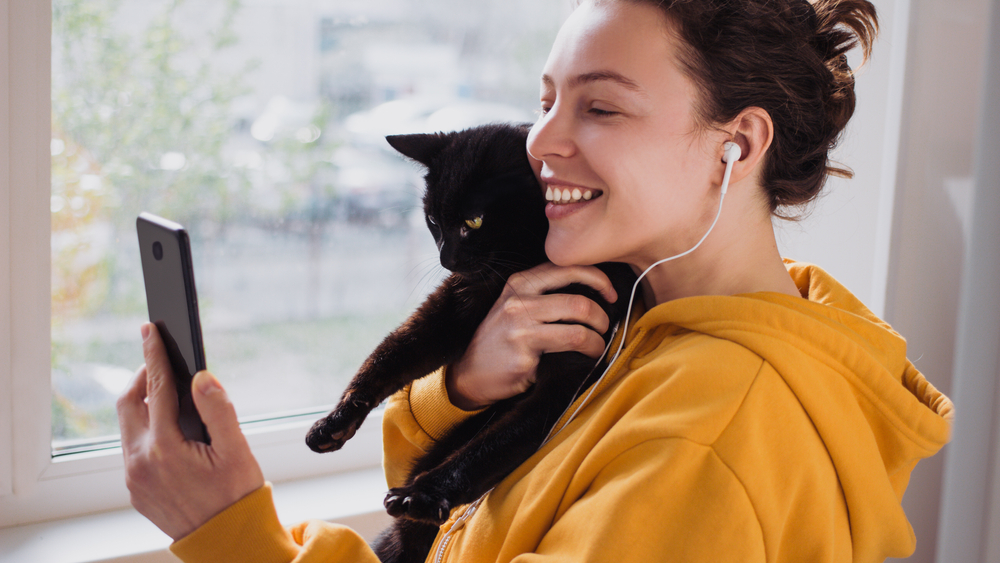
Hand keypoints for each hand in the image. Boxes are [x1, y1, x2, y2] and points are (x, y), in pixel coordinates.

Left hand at [117, 323, 263, 539]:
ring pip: (128, 427)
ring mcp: (134, 479)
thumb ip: (218, 410)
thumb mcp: (236, 450)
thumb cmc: (237, 496)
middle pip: (128, 404)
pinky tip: (168, 432)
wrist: (227, 542)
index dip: (154, 355)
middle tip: (160, 364)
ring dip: (143, 406)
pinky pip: (132, 450)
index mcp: (165, 448)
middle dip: (141, 378)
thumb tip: (201, 377)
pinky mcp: (136, 491)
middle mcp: (140, 462)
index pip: (155, 389)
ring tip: (167, 397)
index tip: (150, 330)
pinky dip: (145, 431)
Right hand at [447, 263, 617, 409]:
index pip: (567, 269)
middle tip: (604, 326)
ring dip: (597, 339)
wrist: (470, 374)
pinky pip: (569, 350)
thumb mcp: (515, 305)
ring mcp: (520, 329)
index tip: (610, 293)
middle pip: (578, 302)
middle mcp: (518, 301)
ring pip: (578, 329)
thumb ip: (545, 293)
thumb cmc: (501, 339)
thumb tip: (592, 289)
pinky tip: (585, 357)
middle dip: (601, 316)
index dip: (597, 278)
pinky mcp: (524, 354)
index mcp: (519, 283)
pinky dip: (587, 353)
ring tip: (597, 345)